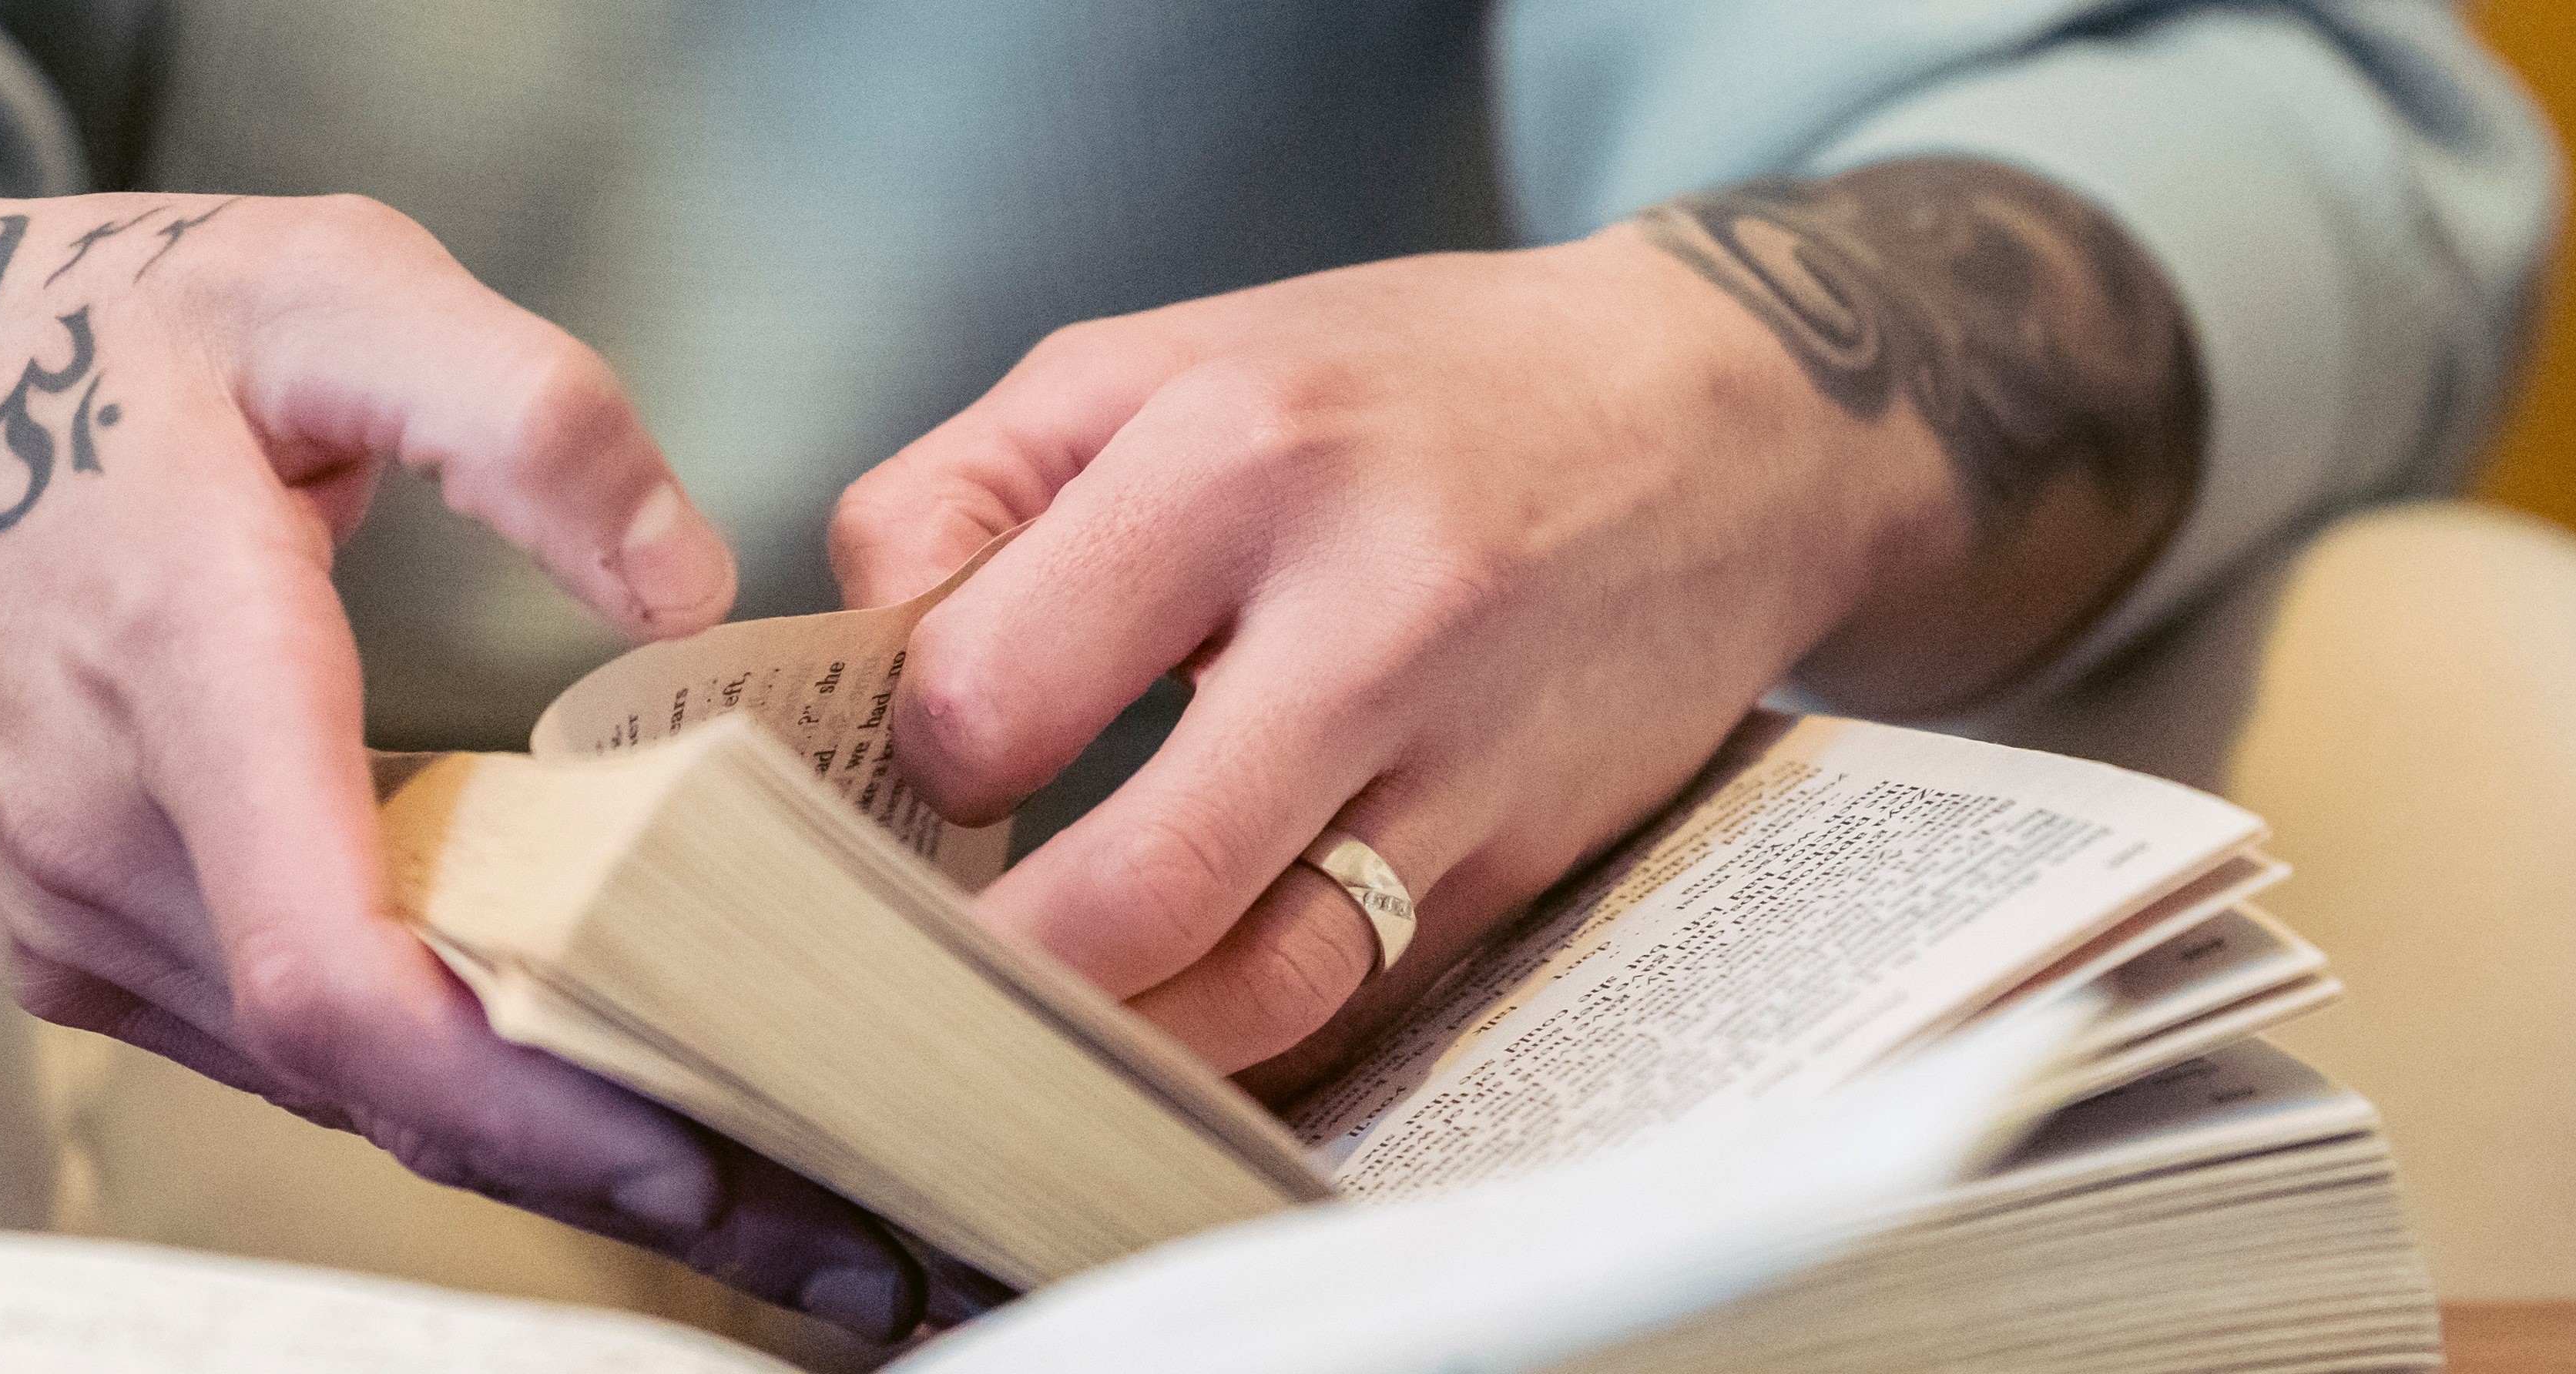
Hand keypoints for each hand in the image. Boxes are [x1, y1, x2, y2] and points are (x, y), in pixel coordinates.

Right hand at [0, 173, 924, 1336]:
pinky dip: (448, 1099)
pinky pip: (290, 1056)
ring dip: (543, 1152)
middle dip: (605, 1163)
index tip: (699, 1146)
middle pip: (368, 1075)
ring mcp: (82, 912)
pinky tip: (601, 1102)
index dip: (519, 1091)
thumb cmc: (73, 339)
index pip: (329, 964)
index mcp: (181, 665)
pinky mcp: (87, 944)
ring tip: (772, 1186)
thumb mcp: (323, 277)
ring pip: (336, 1093)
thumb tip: (683, 580)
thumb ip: (523, 411)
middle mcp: (109, 832)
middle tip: (840, 1229)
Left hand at [834, 161, 2198, 1095]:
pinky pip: (1348, 1011)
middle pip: (1125, 896)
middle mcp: (1370, 619)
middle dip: (989, 960)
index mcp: (1242, 459)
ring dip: (1115, 1034)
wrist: (1718, 427)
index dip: (917, 757)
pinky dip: (1239, 1034)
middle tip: (928, 952)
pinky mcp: (1526, 867)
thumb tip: (857, 651)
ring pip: (1256, 1000)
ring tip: (1034, 1004)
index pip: (990, 690)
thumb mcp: (1157, 360)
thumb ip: (963, 488)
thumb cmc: (1407, 390)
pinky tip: (1173, 1002)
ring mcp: (1466, 767)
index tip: (925, 762)